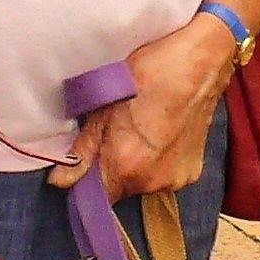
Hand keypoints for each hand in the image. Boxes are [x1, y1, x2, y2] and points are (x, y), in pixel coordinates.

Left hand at [51, 16, 231, 198]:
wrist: (200, 62)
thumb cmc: (149, 75)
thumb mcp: (105, 107)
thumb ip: (83, 150)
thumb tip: (59, 181)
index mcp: (125, 167)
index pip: (95, 197)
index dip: (88, 181)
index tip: (88, 161)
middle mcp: (151, 182)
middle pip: (120, 189)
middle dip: (113, 168)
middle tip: (117, 134)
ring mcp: (176, 180)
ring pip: (143, 183)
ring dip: (137, 167)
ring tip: (142, 132)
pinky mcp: (194, 172)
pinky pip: (165, 176)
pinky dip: (159, 163)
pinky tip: (162, 136)